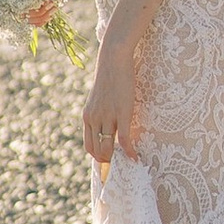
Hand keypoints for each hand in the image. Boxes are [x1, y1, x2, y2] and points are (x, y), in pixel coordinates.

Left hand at [82, 32, 141, 165]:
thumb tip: (106, 125)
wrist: (113, 59)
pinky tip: (135, 157)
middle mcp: (94, 118)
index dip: (98, 157)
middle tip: (120, 164)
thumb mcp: (99, 98)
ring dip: (118, 158)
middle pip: (97, 150)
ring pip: (108, 148)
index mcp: (87, 116)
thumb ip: (100, 112)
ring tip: (128, 160)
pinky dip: (129, 151)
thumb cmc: (109, 77)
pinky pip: (124, 139)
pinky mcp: (122, 112)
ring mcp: (107, 116)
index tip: (109, 161)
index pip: (89, 146)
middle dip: (108, 161)